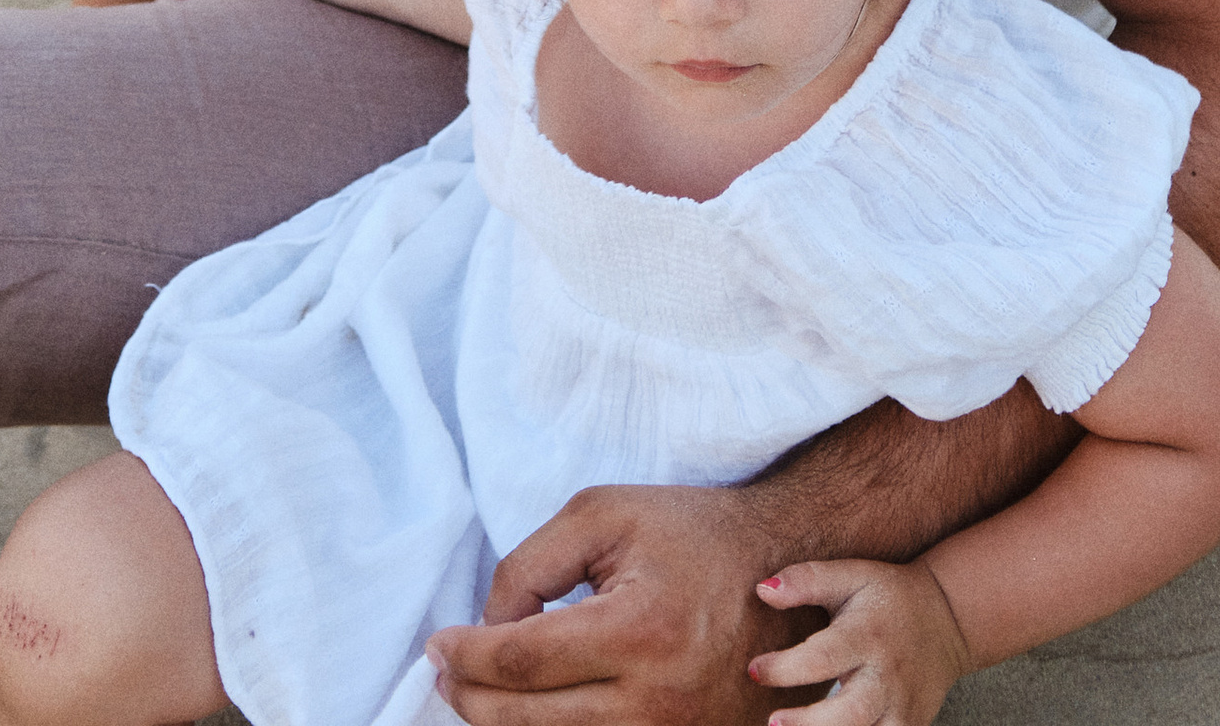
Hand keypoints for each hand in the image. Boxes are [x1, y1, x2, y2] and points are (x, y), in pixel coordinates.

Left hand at [430, 482, 784, 725]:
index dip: (468, 656)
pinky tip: (528, 709)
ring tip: (474, 690)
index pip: (525, 659)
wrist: (783, 572)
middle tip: (441, 672)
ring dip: (505, 723)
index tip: (436, 645)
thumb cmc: (691, 534)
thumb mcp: (604, 514)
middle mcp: (657, 701)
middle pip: (531, 722)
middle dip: (471, 698)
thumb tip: (490, 626)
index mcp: (640, 631)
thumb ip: (533, 567)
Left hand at [749, 564, 971, 725]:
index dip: (785, 668)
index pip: (824, 656)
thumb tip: (762, 590)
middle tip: (772, 723)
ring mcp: (902, 707)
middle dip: (809, 723)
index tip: (753, 670)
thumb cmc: (887, 595)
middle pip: (850, 711)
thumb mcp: (851, 575)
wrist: (946, 618)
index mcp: (868, 634)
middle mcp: (887, 676)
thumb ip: (807, 580)